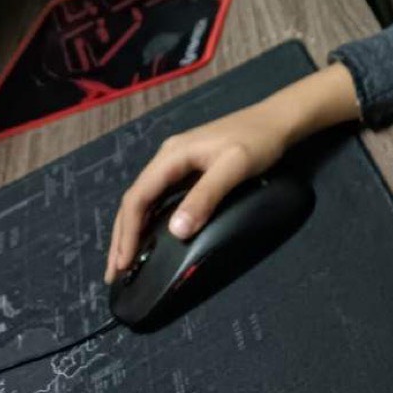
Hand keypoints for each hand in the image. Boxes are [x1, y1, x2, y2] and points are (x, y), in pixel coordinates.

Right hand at [104, 100, 288, 282]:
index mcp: (172, 155)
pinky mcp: (190, 170)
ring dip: (132, 230)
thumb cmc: (258, 141)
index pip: (138, 197)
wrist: (278, 120)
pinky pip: (160, 198)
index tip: (123, 264)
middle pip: (135, 199)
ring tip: (125, 261)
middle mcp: (168, 158)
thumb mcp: (233, 167)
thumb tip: (176, 231)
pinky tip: (149, 237)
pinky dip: (149, 220)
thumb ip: (205, 196)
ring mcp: (178, 163)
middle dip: (122, 236)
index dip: (128, 232)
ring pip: (145, 199)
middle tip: (115, 273)